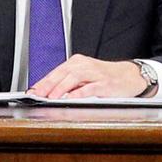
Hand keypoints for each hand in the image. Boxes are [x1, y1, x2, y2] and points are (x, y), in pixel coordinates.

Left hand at [31, 55, 151, 98]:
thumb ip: (67, 84)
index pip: (55, 72)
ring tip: (51, 97)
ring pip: (74, 78)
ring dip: (61, 88)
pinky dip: (80, 92)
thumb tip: (47, 93)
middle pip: (62, 73)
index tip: (31, 92)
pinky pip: (90, 87)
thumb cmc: (104, 77)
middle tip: (37, 95)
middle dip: (48, 85)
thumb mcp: (84, 77)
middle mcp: (84, 65)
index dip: (42, 82)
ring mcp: (95, 73)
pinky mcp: (106, 83)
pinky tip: (71, 98)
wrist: (130, 76)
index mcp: (76, 63)